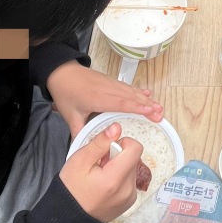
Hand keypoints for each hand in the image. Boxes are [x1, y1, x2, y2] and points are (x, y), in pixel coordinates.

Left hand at [45, 61, 162, 136]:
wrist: (61, 72)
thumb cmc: (65, 92)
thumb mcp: (70, 115)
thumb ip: (79, 132)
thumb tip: (84, 149)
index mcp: (98, 99)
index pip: (120, 103)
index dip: (136, 107)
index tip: (150, 111)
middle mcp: (107, 90)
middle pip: (131, 98)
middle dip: (147, 106)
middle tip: (160, 114)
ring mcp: (110, 84)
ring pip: (131, 92)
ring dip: (146, 100)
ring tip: (159, 108)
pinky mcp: (111, 81)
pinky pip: (127, 87)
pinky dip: (138, 91)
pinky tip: (147, 94)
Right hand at [59, 121, 142, 222]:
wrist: (68, 218)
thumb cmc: (71, 188)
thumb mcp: (80, 160)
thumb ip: (100, 143)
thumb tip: (117, 127)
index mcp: (115, 178)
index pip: (135, 148)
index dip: (122, 143)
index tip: (107, 150)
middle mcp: (127, 189)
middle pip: (133, 158)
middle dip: (118, 156)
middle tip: (98, 165)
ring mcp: (130, 198)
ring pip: (132, 169)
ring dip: (119, 167)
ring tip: (100, 176)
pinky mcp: (129, 202)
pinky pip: (130, 181)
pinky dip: (119, 179)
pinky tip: (104, 185)